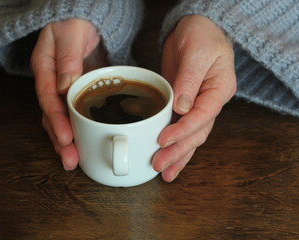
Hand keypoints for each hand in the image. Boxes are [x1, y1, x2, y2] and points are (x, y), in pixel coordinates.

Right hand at [31, 18, 106, 169]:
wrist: (86, 19)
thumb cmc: (76, 20)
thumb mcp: (71, 32)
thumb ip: (67, 56)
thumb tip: (66, 84)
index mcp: (44, 67)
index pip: (48, 97)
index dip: (56, 119)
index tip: (66, 137)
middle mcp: (51, 82)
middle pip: (52, 115)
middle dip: (60, 139)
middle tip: (70, 160)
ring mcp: (63, 90)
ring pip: (61, 119)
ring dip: (66, 141)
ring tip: (73, 161)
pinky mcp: (77, 93)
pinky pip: (74, 115)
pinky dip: (78, 131)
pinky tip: (83, 146)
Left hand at [153, 15, 236, 181]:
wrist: (196, 29)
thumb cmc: (201, 35)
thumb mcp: (196, 53)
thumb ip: (189, 80)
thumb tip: (181, 108)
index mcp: (219, 89)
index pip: (202, 116)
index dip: (183, 130)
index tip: (163, 140)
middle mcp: (210, 102)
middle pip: (196, 132)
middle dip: (178, 150)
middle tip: (159, 165)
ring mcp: (197, 106)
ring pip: (190, 136)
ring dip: (177, 155)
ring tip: (164, 173)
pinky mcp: (183, 106)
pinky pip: (181, 128)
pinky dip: (174, 144)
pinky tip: (166, 157)